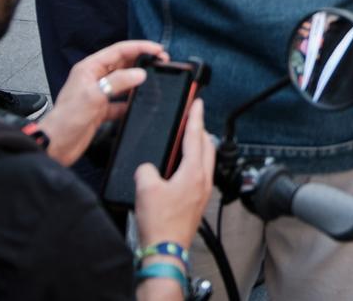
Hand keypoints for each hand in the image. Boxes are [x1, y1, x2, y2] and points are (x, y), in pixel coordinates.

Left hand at [39, 39, 171, 165]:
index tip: (158, 49)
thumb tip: (140, 74)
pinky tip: (140, 105)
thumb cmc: (67, 119)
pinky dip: (130, 103)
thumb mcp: (94, 96)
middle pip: (122, 64)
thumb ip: (118, 82)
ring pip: (123, 83)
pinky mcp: (100, 111)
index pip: (119, 51)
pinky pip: (120, 103)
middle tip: (162, 63)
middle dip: (142, 62)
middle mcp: (94, 79)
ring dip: (138, 81)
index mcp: (89, 68)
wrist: (55, 146)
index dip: (140, 47)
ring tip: (156, 80)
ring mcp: (98, 95)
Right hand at [131, 97, 214, 249]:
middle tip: (191, 119)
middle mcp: (203, 180)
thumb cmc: (160, 223)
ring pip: (205, 160)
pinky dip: (193, 163)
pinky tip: (180, 168)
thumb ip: (146, 169)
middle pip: (206, 146)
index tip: (197, 102)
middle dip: (199, 130)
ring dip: (197, 147)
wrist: (166, 250)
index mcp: (194, 172)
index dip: (195, 116)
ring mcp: (203, 192)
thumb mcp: (145, 188)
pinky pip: (199, 174)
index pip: (196, 136)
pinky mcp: (198, 202)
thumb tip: (148, 169)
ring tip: (184, 141)